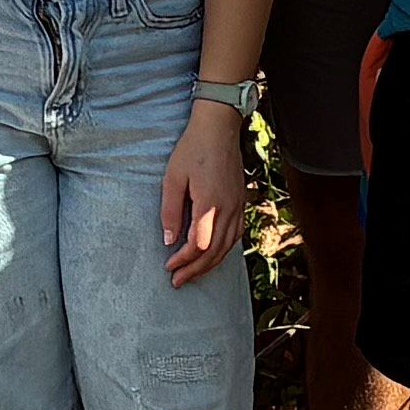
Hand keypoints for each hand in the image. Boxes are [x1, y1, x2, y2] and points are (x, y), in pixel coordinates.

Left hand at [159, 98, 248, 283]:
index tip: (168, 267)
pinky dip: (224, 250)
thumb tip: (168, 240)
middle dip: (195, 270)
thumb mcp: (173, 178)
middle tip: (178, 282)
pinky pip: (236, 235)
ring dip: (210, 264)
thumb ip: (170, 211)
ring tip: (193, 274)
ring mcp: (238, 206)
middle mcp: (228, 208)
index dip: (183, 260)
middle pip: (215, 251)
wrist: (219, 128)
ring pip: (228, 246)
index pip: (199, 244)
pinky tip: (213, 255)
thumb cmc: (192, 149)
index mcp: (210, 203)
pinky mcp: (241, 202)